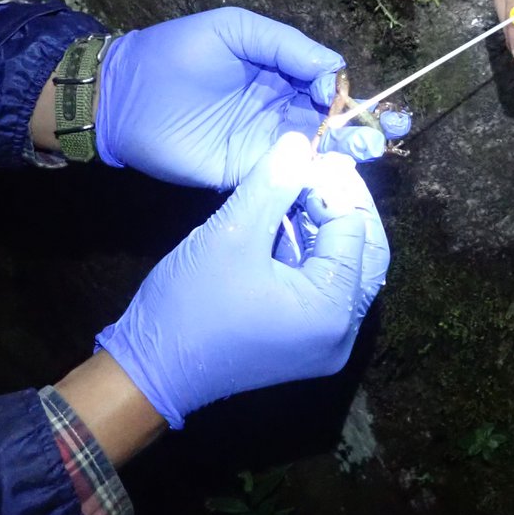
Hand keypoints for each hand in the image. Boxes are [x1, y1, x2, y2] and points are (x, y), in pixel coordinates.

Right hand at [95, 133, 388, 427]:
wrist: (150, 373)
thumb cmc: (190, 306)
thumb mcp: (232, 234)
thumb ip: (273, 184)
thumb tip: (300, 141)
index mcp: (332, 311)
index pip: (355, 230)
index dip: (332, 187)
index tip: (307, 155)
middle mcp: (340, 333)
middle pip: (363, 252)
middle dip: (340, 205)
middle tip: (314, 168)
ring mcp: (323, 342)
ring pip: (343, 268)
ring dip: (324, 227)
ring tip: (295, 189)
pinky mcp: (302, 342)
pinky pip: (322, 288)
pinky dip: (310, 253)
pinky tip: (284, 222)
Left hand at [96, 7, 401, 187]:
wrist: (124, 94)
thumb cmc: (175, 52)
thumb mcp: (234, 29)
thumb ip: (285, 44)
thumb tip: (333, 66)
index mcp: (280, 73)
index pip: (327, 83)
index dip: (341, 88)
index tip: (334, 91)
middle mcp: (279, 109)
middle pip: (332, 120)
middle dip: (362, 124)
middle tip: (389, 129)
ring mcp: (264, 143)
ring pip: (318, 150)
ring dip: (347, 151)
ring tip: (368, 149)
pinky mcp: (246, 172)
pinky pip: (286, 175)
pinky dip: (312, 176)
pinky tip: (332, 173)